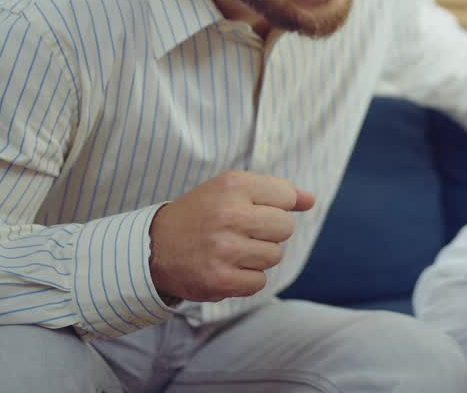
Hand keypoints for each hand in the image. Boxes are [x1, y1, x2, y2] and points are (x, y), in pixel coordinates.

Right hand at [148, 170, 314, 302]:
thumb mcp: (233, 189)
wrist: (155, 247)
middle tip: (241, 232)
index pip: (286, 196)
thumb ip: (277, 191)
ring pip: (275, 256)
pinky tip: (226, 267)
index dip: (274, 206)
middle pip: (285, 228)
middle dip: (269, 233)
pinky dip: (246, 279)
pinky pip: (259, 282)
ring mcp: (224, 249)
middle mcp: (229, 215)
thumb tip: (311, 200)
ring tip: (231, 249)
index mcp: (233, 185)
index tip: (250, 210)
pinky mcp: (219, 280)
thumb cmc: (203, 214)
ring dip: (258, 257)